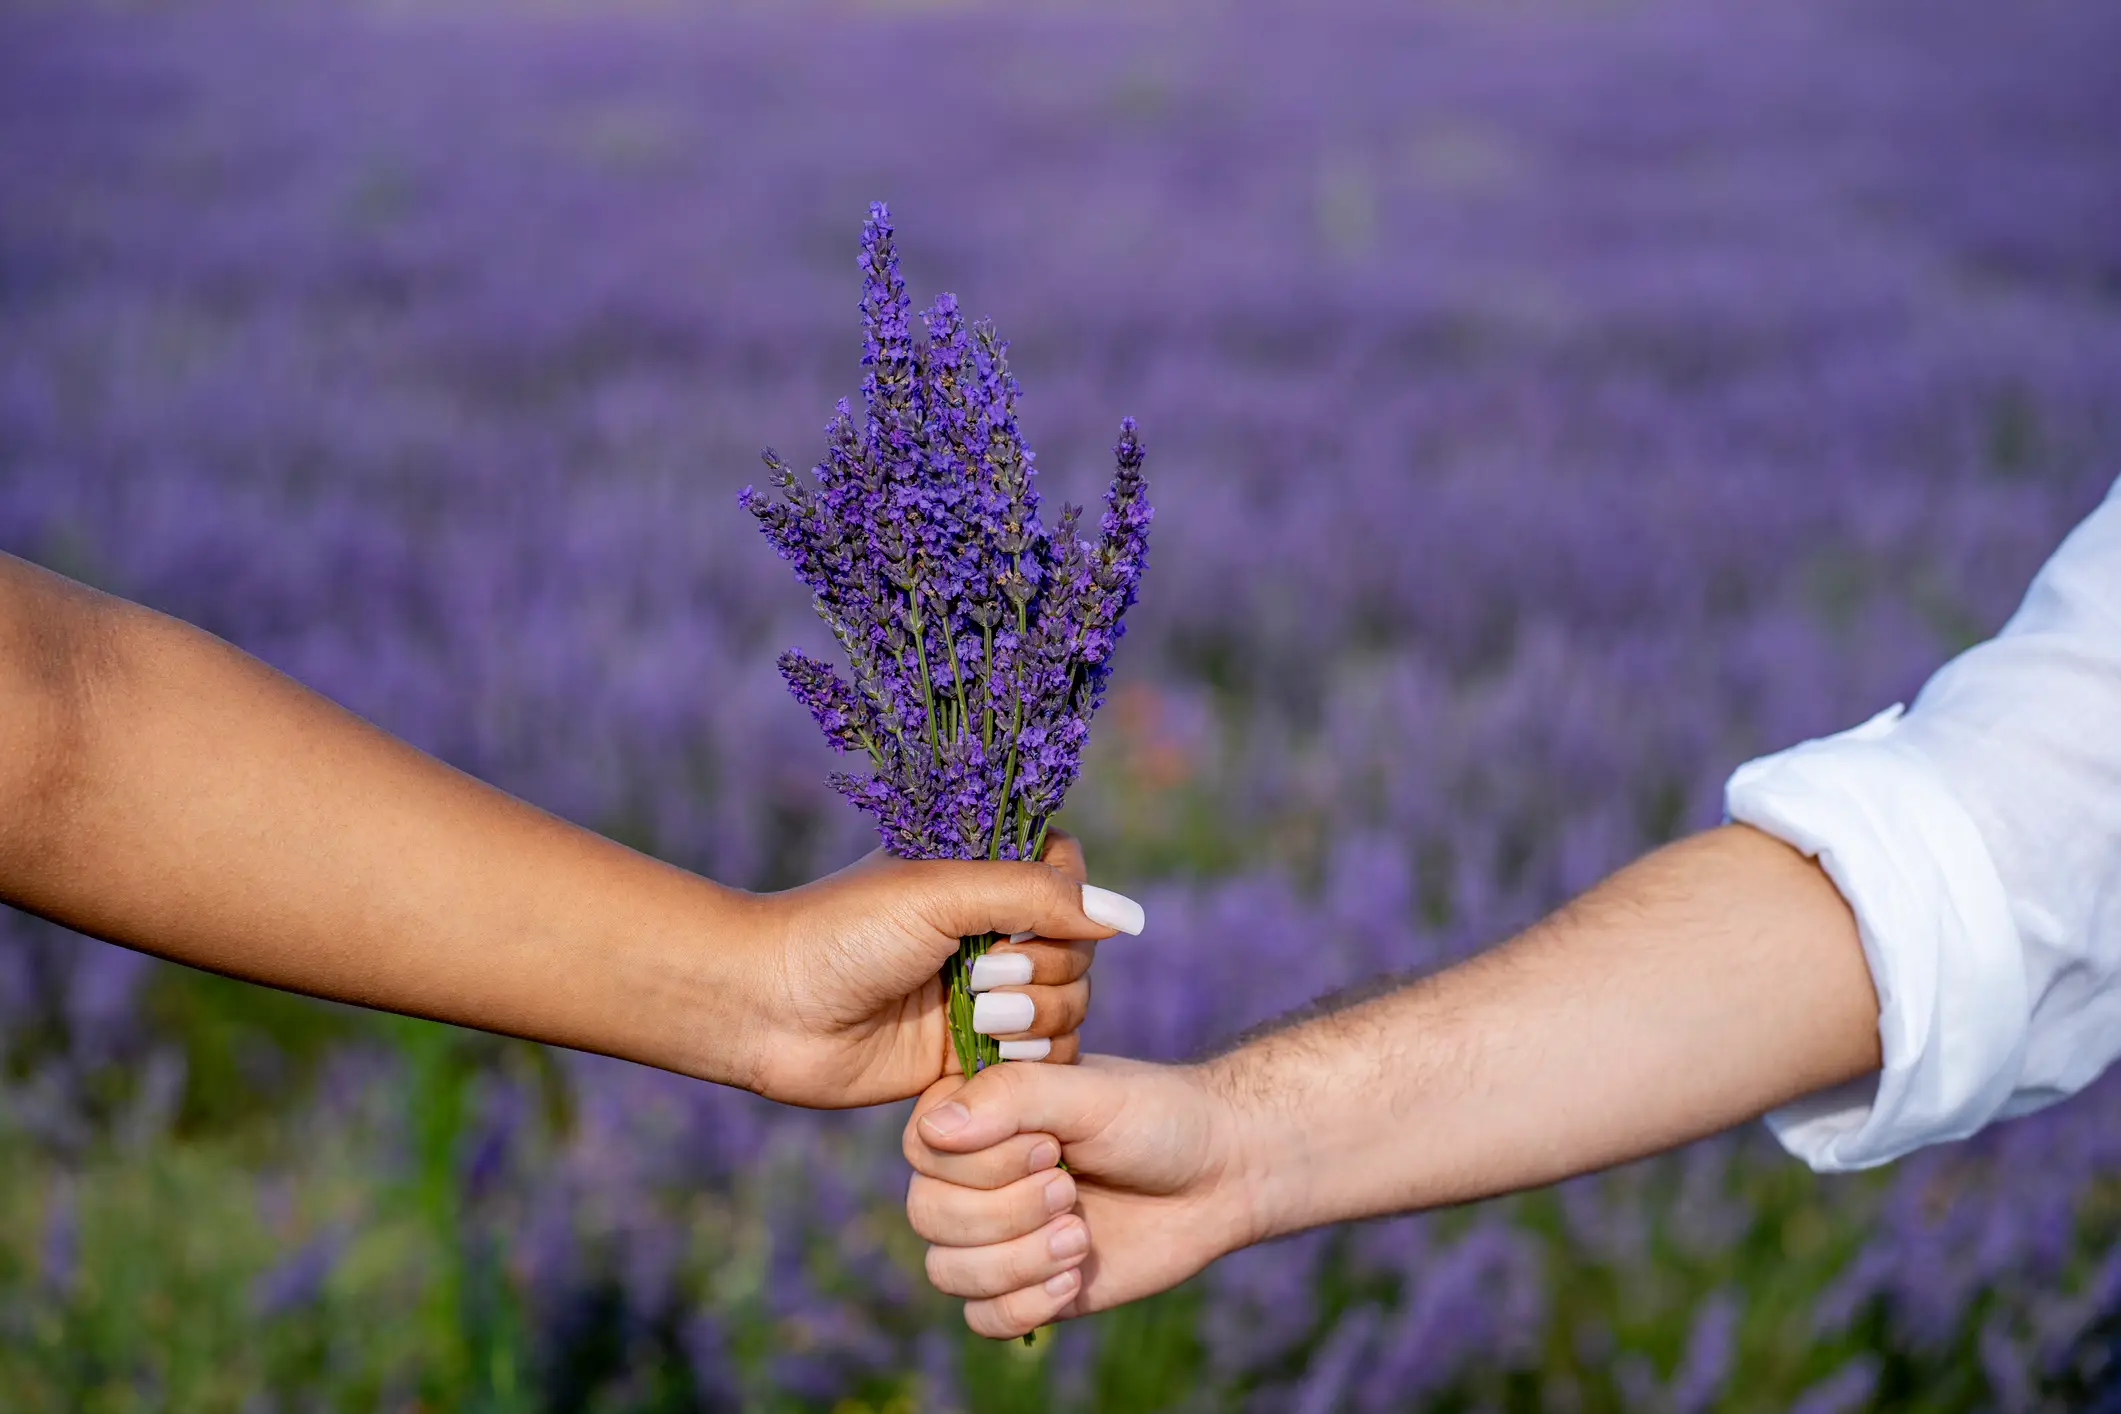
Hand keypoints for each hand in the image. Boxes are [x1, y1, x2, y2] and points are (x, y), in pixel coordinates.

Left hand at [746, 832, 1145, 1107]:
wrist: (769, 1010)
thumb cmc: (844, 933)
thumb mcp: (943, 892)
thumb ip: (1038, 896)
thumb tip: (1128, 919)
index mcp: (980, 875)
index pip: (1070, 877)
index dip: (1065, 902)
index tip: (1021, 919)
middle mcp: (988, 932)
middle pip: (1079, 950)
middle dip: (1041, 968)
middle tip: (977, 974)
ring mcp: (982, 995)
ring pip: (1069, 1008)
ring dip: (1031, 1017)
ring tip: (970, 1016)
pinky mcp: (970, 1055)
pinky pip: (1039, 1063)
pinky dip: (1021, 1062)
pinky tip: (977, 1055)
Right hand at [901, 1055, 1260, 1337]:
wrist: (1219, 1174)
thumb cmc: (1155, 1116)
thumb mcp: (1088, 1091)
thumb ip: (1012, 1097)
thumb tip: (936, 1128)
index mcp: (977, 1115)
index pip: (923, 1148)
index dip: (979, 1162)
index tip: (1050, 1146)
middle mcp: (974, 1174)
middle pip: (927, 1213)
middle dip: (1004, 1212)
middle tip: (1069, 1189)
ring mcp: (995, 1233)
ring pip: (947, 1270)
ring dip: (1016, 1261)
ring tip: (1079, 1237)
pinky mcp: (1023, 1283)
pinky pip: (981, 1317)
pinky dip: (1023, 1304)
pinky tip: (1072, 1280)